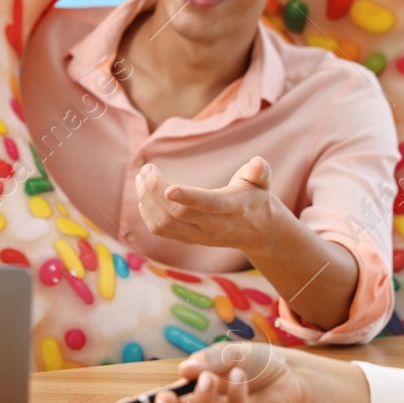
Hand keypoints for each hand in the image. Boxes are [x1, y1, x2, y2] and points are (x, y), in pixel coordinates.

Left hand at [135, 156, 278, 250]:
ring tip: (140, 179)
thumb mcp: (263, 183)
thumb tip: (259, 163)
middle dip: (155, 190)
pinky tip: (144, 195)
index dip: (188, 197)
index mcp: (233, 208)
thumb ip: (260, 172)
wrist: (257, 231)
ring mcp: (199, 236)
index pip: (209, 205)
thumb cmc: (255, 198)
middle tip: (145, 169)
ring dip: (146, 200)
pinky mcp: (188, 239)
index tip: (168, 188)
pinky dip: (146, 213)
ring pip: (164, 224)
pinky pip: (161, 230)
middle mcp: (214, 226)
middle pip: (178, 214)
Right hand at [148, 343, 309, 402]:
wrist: (290, 374)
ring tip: (213, 377)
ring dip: (202, 401)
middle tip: (165, 397)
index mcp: (188, 398)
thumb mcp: (226, 354)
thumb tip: (184, 372)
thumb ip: (206, 361)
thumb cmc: (254, 364)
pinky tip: (242, 378)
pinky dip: (236, 399)